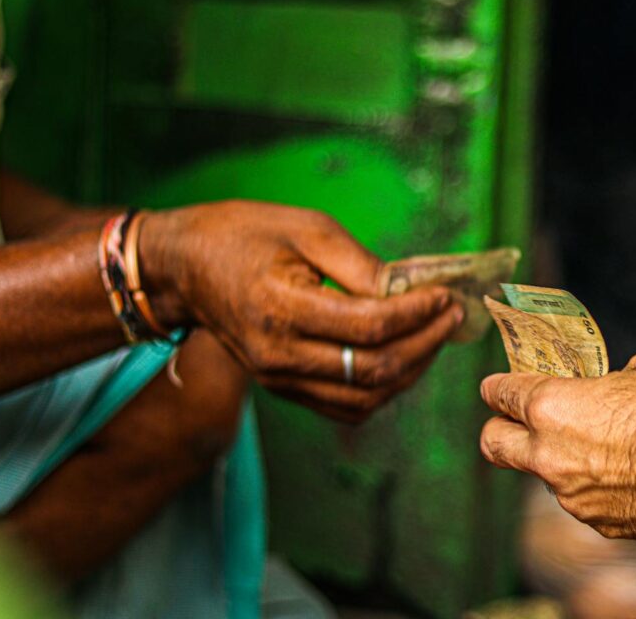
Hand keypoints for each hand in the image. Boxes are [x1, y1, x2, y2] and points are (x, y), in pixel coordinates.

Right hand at [140, 201, 462, 422]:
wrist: (183, 267)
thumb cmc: (244, 235)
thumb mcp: (306, 228)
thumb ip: (360, 264)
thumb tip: (411, 290)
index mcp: (282, 307)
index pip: (368, 328)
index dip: (416, 314)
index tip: (444, 295)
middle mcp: (279, 354)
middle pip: (373, 369)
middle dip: (425, 344)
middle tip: (451, 317)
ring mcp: (279, 378)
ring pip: (364, 398)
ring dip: (410, 371)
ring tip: (434, 337)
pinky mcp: (283, 388)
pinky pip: (345, 407)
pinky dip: (383, 388)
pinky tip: (404, 357)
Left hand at [479, 353, 635, 548]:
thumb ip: (615, 380)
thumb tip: (619, 383)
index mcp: (552, 409)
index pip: (501, 394)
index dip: (498, 387)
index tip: (497, 387)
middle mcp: (550, 457)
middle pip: (495, 445)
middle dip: (500, 431)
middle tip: (516, 422)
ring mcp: (574, 498)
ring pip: (549, 477)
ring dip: (563, 463)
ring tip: (604, 449)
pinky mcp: (603, 526)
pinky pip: (589, 502)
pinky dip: (602, 489)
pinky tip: (635, 477)